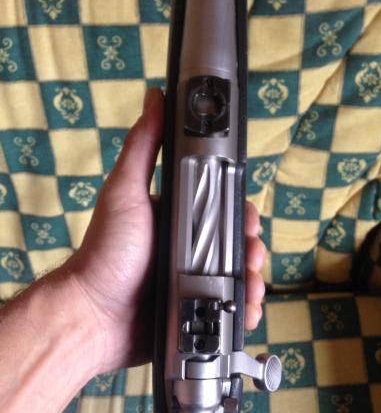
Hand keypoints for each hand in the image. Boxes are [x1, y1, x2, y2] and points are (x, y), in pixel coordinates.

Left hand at [67, 88, 265, 374]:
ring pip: (239, 279)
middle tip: (252, 257)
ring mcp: (194, 283)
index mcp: (179, 220)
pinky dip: (244, 312)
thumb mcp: (125, 191)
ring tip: (251, 290)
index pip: (223, 211)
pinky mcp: (196, 313)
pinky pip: (230, 311)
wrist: (95, 315)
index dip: (242, 214)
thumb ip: (143, 146)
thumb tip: (156, 97)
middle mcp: (189, 250)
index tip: (250, 221)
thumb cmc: (106, 251)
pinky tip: (248, 313)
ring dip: (254, 282)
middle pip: (237, 246)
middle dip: (253, 250)